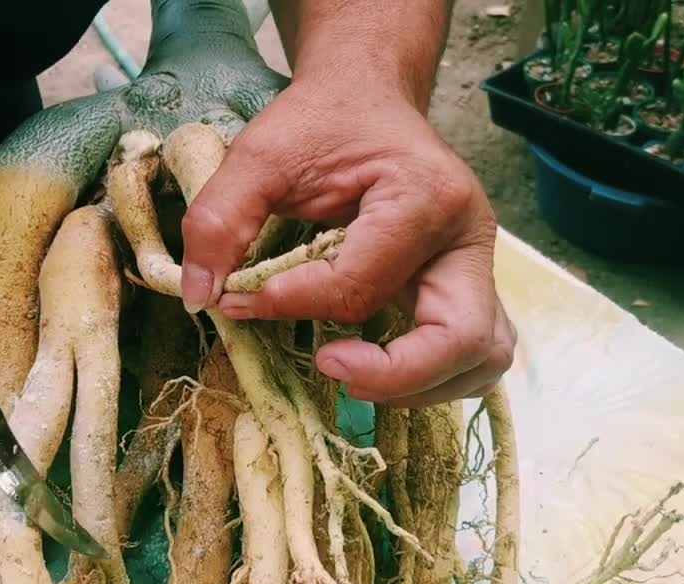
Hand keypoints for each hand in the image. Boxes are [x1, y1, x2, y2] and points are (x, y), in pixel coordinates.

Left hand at [180, 79, 515, 406]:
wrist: (364, 97)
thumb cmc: (321, 123)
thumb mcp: (259, 155)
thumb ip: (221, 219)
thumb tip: (201, 299)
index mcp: (425, 197)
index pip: (361, 286)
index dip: (293, 305)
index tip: (239, 301)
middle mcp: (469, 237)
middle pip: (461, 340)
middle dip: (392, 374)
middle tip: (328, 365)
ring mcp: (476, 266)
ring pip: (482, 357)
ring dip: (420, 385)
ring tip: (350, 372)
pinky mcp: (466, 286)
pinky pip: (471, 352)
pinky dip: (429, 375)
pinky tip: (374, 367)